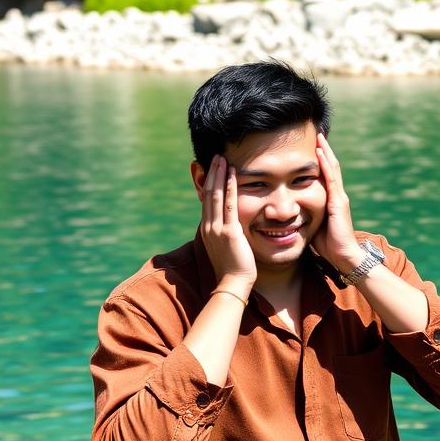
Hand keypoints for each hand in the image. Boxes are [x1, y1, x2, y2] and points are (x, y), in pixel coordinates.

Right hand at [200, 154, 256, 290]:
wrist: (232, 283)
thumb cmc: (233, 269)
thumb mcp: (225, 248)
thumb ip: (225, 234)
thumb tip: (230, 227)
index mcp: (207, 230)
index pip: (206, 202)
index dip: (209, 184)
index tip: (211, 170)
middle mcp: (208, 227)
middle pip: (208, 194)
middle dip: (212, 174)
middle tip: (216, 157)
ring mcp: (216, 228)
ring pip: (215, 195)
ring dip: (219, 175)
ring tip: (222, 158)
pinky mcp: (229, 231)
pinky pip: (229, 204)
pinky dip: (230, 186)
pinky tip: (232, 173)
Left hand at [311, 132, 363, 273]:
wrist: (344, 256)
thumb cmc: (329, 245)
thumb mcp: (314, 225)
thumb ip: (306, 214)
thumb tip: (291, 211)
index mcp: (331, 200)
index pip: (325, 174)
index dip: (320, 160)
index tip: (311, 146)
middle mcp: (337, 195)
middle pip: (330, 166)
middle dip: (323, 149)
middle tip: (316, 133)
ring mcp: (339, 197)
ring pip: (332, 168)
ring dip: (325, 151)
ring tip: (318, 136)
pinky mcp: (338, 202)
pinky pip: (331, 179)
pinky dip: (325, 164)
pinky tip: (319, 153)